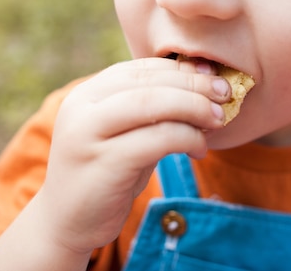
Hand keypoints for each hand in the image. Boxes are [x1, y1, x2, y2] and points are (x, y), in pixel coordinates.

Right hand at [35, 57, 229, 254]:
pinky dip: (187, 138)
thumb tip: (202, 79)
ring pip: (153, 104)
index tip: (213, 76)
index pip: (142, 68)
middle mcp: (82, 107)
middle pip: (149, 82)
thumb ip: (153, 108)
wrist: (66, 222)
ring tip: (218, 119)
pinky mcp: (103, 163)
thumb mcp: (126, 133)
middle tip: (224, 93)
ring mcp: (88, 134)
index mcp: (88, 92)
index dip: (182, 69)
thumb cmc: (107, 172)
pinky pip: (157, 139)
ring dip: (194, 108)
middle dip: (194, 85)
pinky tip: (200, 149)